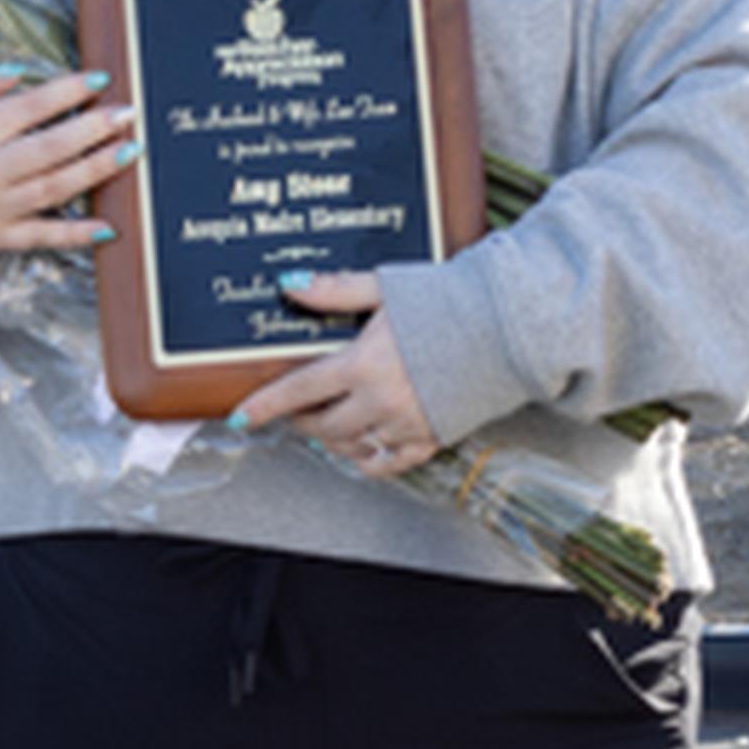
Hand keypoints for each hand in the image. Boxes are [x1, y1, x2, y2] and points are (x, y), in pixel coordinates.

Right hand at [0, 65, 132, 257]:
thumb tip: (15, 74)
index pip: (28, 108)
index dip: (68, 91)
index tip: (99, 77)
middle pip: (51, 148)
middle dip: (95, 129)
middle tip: (128, 113)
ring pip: (55, 188)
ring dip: (97, 169)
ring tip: (129, 150)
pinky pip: (44, 237)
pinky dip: (78, 234)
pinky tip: (109, 225)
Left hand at [231, 272, 438, 475]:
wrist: (508, 322)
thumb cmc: (450, 299)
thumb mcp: (385, 286)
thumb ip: (334, 288)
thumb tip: (291, 285)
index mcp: (364, 364)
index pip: (299, 392)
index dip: (264, 406)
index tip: (240, 417)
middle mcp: (381, 401)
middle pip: (323, 426)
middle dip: (301, 420)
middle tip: (295, 411)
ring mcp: (407, 424)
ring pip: (352, 447)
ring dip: (331, 440)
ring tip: (326, 426)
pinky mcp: (433, 436)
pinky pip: (391, 464)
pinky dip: (369, 460)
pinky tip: (362, 449)